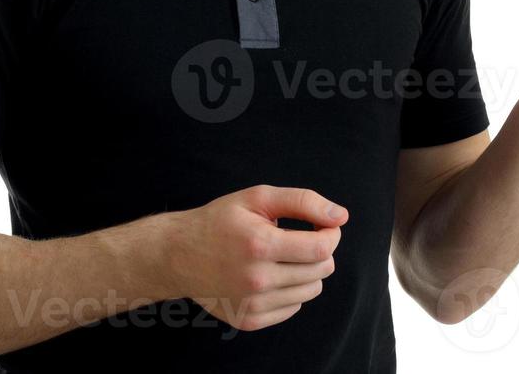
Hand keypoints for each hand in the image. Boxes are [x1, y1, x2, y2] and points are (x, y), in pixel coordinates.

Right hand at [165, 184, 346, 331]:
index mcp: (260, 244)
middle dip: (320, 251)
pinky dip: (290, 291)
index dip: (331, 235)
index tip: (324, 227)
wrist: (177, 254)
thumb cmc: (219, 221)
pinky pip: (292, 308)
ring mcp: (252, 304)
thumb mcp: (257, 197)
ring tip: (284, 257)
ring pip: (310, 291)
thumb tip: (341, 215)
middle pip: (320, 271)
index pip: (321, 249)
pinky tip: (271, 275)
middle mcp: (257, 279)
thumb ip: (303, 201)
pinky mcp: (249, 320)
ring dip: (307, 272)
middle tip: (300, 239)